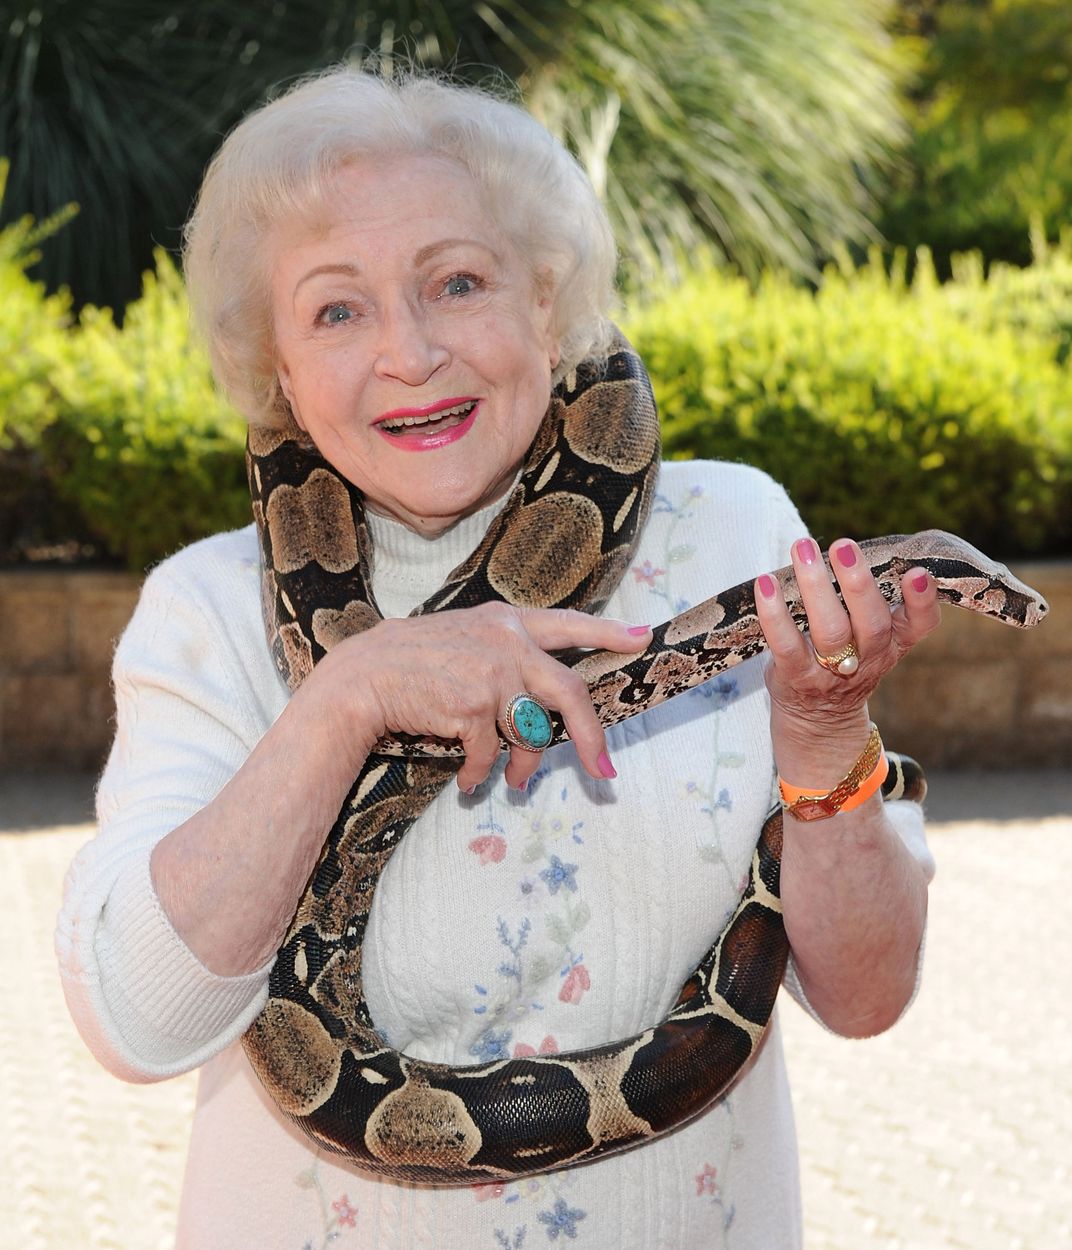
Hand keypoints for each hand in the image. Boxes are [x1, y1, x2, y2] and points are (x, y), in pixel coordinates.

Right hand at [312, 603, 651, 792]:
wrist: (360, 679)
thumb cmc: (407, 661)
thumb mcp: (461, 635)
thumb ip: (502, 650)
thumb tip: (538, 700)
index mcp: (505, 621)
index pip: (569, 624)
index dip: (607, 634)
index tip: (641, 639)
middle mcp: (505, 642)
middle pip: (569, 692)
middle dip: (591, 738)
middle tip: (604, 771)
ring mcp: (491, 673)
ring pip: (531, 733)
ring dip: (524, 768)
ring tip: (512, 782)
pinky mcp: (472, 707)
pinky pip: (492, 754)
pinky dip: (482, 774)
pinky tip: (467, 780)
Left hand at [754, 536, 940, 783]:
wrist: (819, 720)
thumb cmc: (843, 658)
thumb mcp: (870, 637)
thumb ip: (868, 600)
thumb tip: (849, 546)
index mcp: (894, 642)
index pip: (921, 624)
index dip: (923, 600)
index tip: (917, 572)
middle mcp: (869, 658)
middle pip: (872, 622)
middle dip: (858, 582)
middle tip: (844, 544)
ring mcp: (833, 671)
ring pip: (830, 630)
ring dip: (816, 586)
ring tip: (803, 550)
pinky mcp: (797, 677)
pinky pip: (785, 644)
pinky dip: (774, 613)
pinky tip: (765, 583)